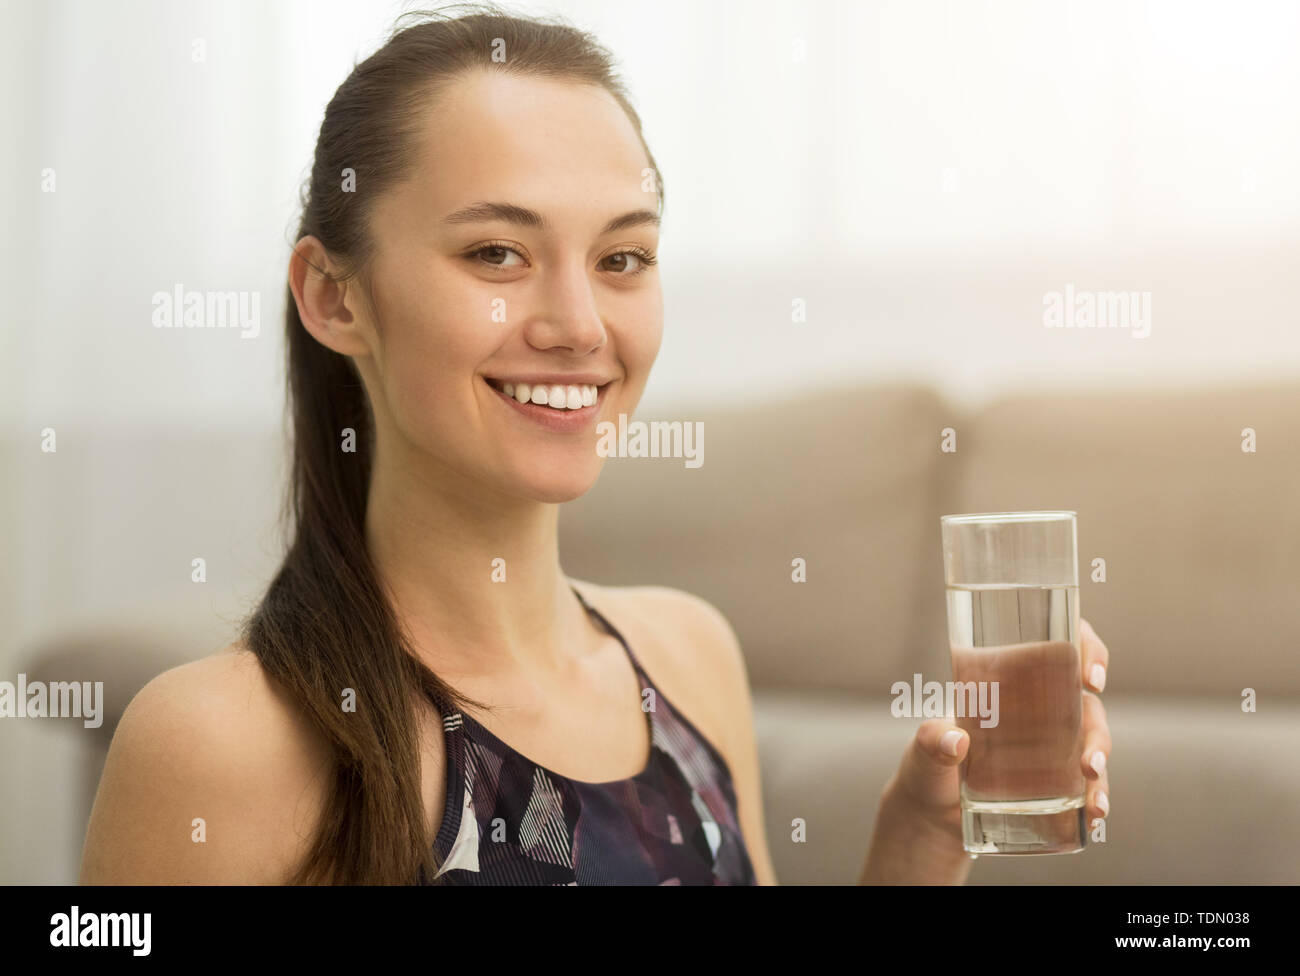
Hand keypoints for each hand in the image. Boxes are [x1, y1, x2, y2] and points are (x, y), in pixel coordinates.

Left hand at [866, 619, 1112, 881]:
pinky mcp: (1056, 783)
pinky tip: (1095, 814)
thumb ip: (932, 741)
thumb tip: (955, 741)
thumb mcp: (925, 750)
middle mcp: (1038, 712)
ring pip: (1093, 745)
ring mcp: (1052, 748)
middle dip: (1097, 730)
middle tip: (1089, 761)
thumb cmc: (929, 766)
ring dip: (1100, 768)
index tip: (1091, 677)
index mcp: (1010, 685)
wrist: (930, 816)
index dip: (1086, 651)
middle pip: (1086, 704)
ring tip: (1094, 800)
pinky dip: (1097, 798)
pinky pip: (1088, 785)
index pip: (1058, 651)